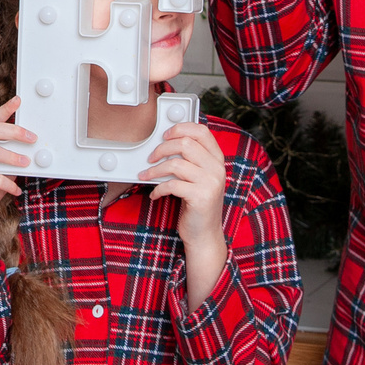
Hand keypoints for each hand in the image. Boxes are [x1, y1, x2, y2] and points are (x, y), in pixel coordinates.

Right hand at [0, 99, 33, 228]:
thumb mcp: (4, 167)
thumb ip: (12, 154)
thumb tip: (31, 146)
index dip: (4, 110)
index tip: (18, 101)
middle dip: (14, 131)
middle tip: (32, 138)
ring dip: (11, 156)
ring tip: (25, 163)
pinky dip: (8, 183)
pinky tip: (16, 189)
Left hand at [141, 119, 229, 304]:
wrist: (204, 235)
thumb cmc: (197, 205)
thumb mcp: (199, 178)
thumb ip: (191, 160)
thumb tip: (166, 142)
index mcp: (217, 160)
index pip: (202, 131)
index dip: (180, 128)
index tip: (164, 135)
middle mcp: (217, 169)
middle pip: (185, 143)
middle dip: (162, 148)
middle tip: (150, 157)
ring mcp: (211, 183)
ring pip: (176, 163)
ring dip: (155, 170)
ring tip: (146, 176)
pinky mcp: (201, 197)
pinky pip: (172, 185)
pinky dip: (158, 189)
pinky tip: (154, 194)